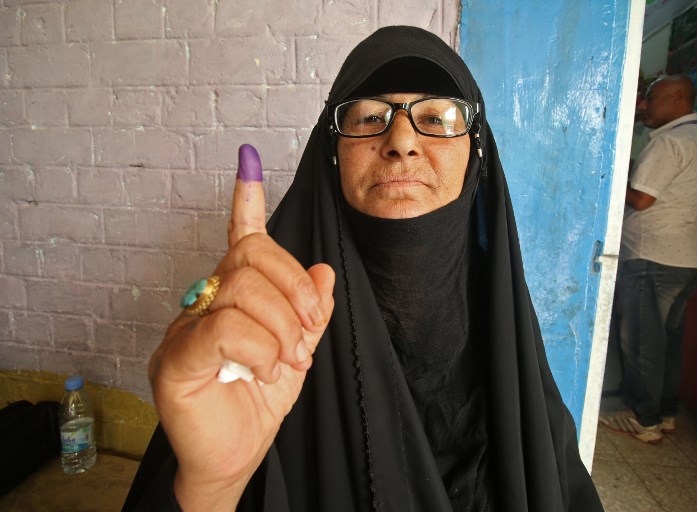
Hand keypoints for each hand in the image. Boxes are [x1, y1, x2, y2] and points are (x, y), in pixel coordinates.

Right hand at [149, 144, 334, 511]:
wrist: (233, 456)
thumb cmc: (258, 402)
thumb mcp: (297, 353)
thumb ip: (309, 314)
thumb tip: (324, 272)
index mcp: (235, 297)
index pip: (239, 239)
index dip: (245, 200)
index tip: (249, 160)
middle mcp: (205, 301)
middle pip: (250, 256)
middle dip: (294, 290)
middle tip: (309, 334)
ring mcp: (185, 326)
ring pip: (241, 289)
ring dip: (282, 327)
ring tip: (289, 362)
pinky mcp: (176, 357)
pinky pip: (224, 327)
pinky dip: (260, 348)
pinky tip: (267, 371)